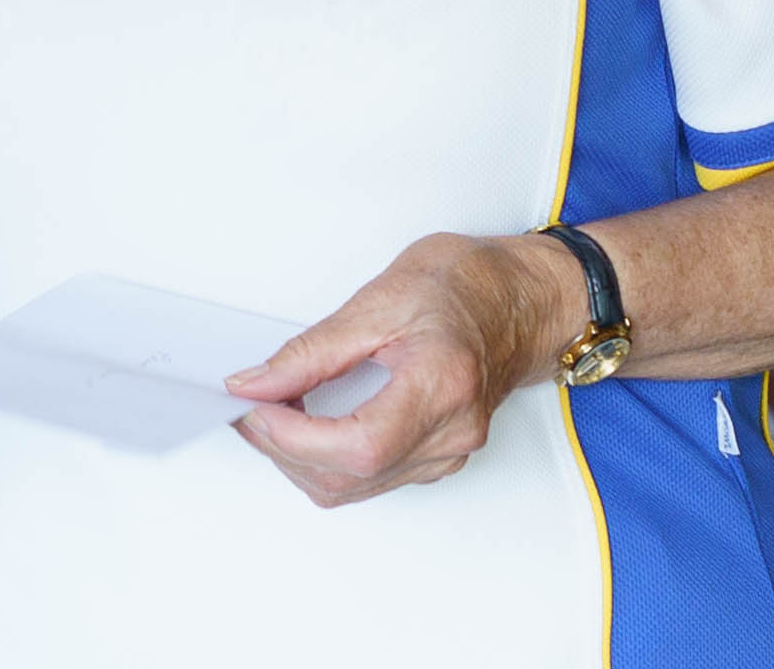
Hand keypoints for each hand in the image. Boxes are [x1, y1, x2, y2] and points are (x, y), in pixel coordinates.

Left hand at [224, 232, 572, 507]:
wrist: (524, 300)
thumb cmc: (469, 287)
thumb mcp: (380, 298)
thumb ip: (313, 349)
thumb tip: (257, 383)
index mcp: (443, 384)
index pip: (359, 445)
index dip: (294, 437)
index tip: (254, 407)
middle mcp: (452, 433)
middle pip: (350, 476)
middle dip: (283, 447)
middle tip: (249, 402)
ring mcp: (449, 452)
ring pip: (354, 487)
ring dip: (300, 457)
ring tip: (272, 408)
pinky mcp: (439, 457)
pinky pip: (370, 479)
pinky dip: (326, 459)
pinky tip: (306, 423)